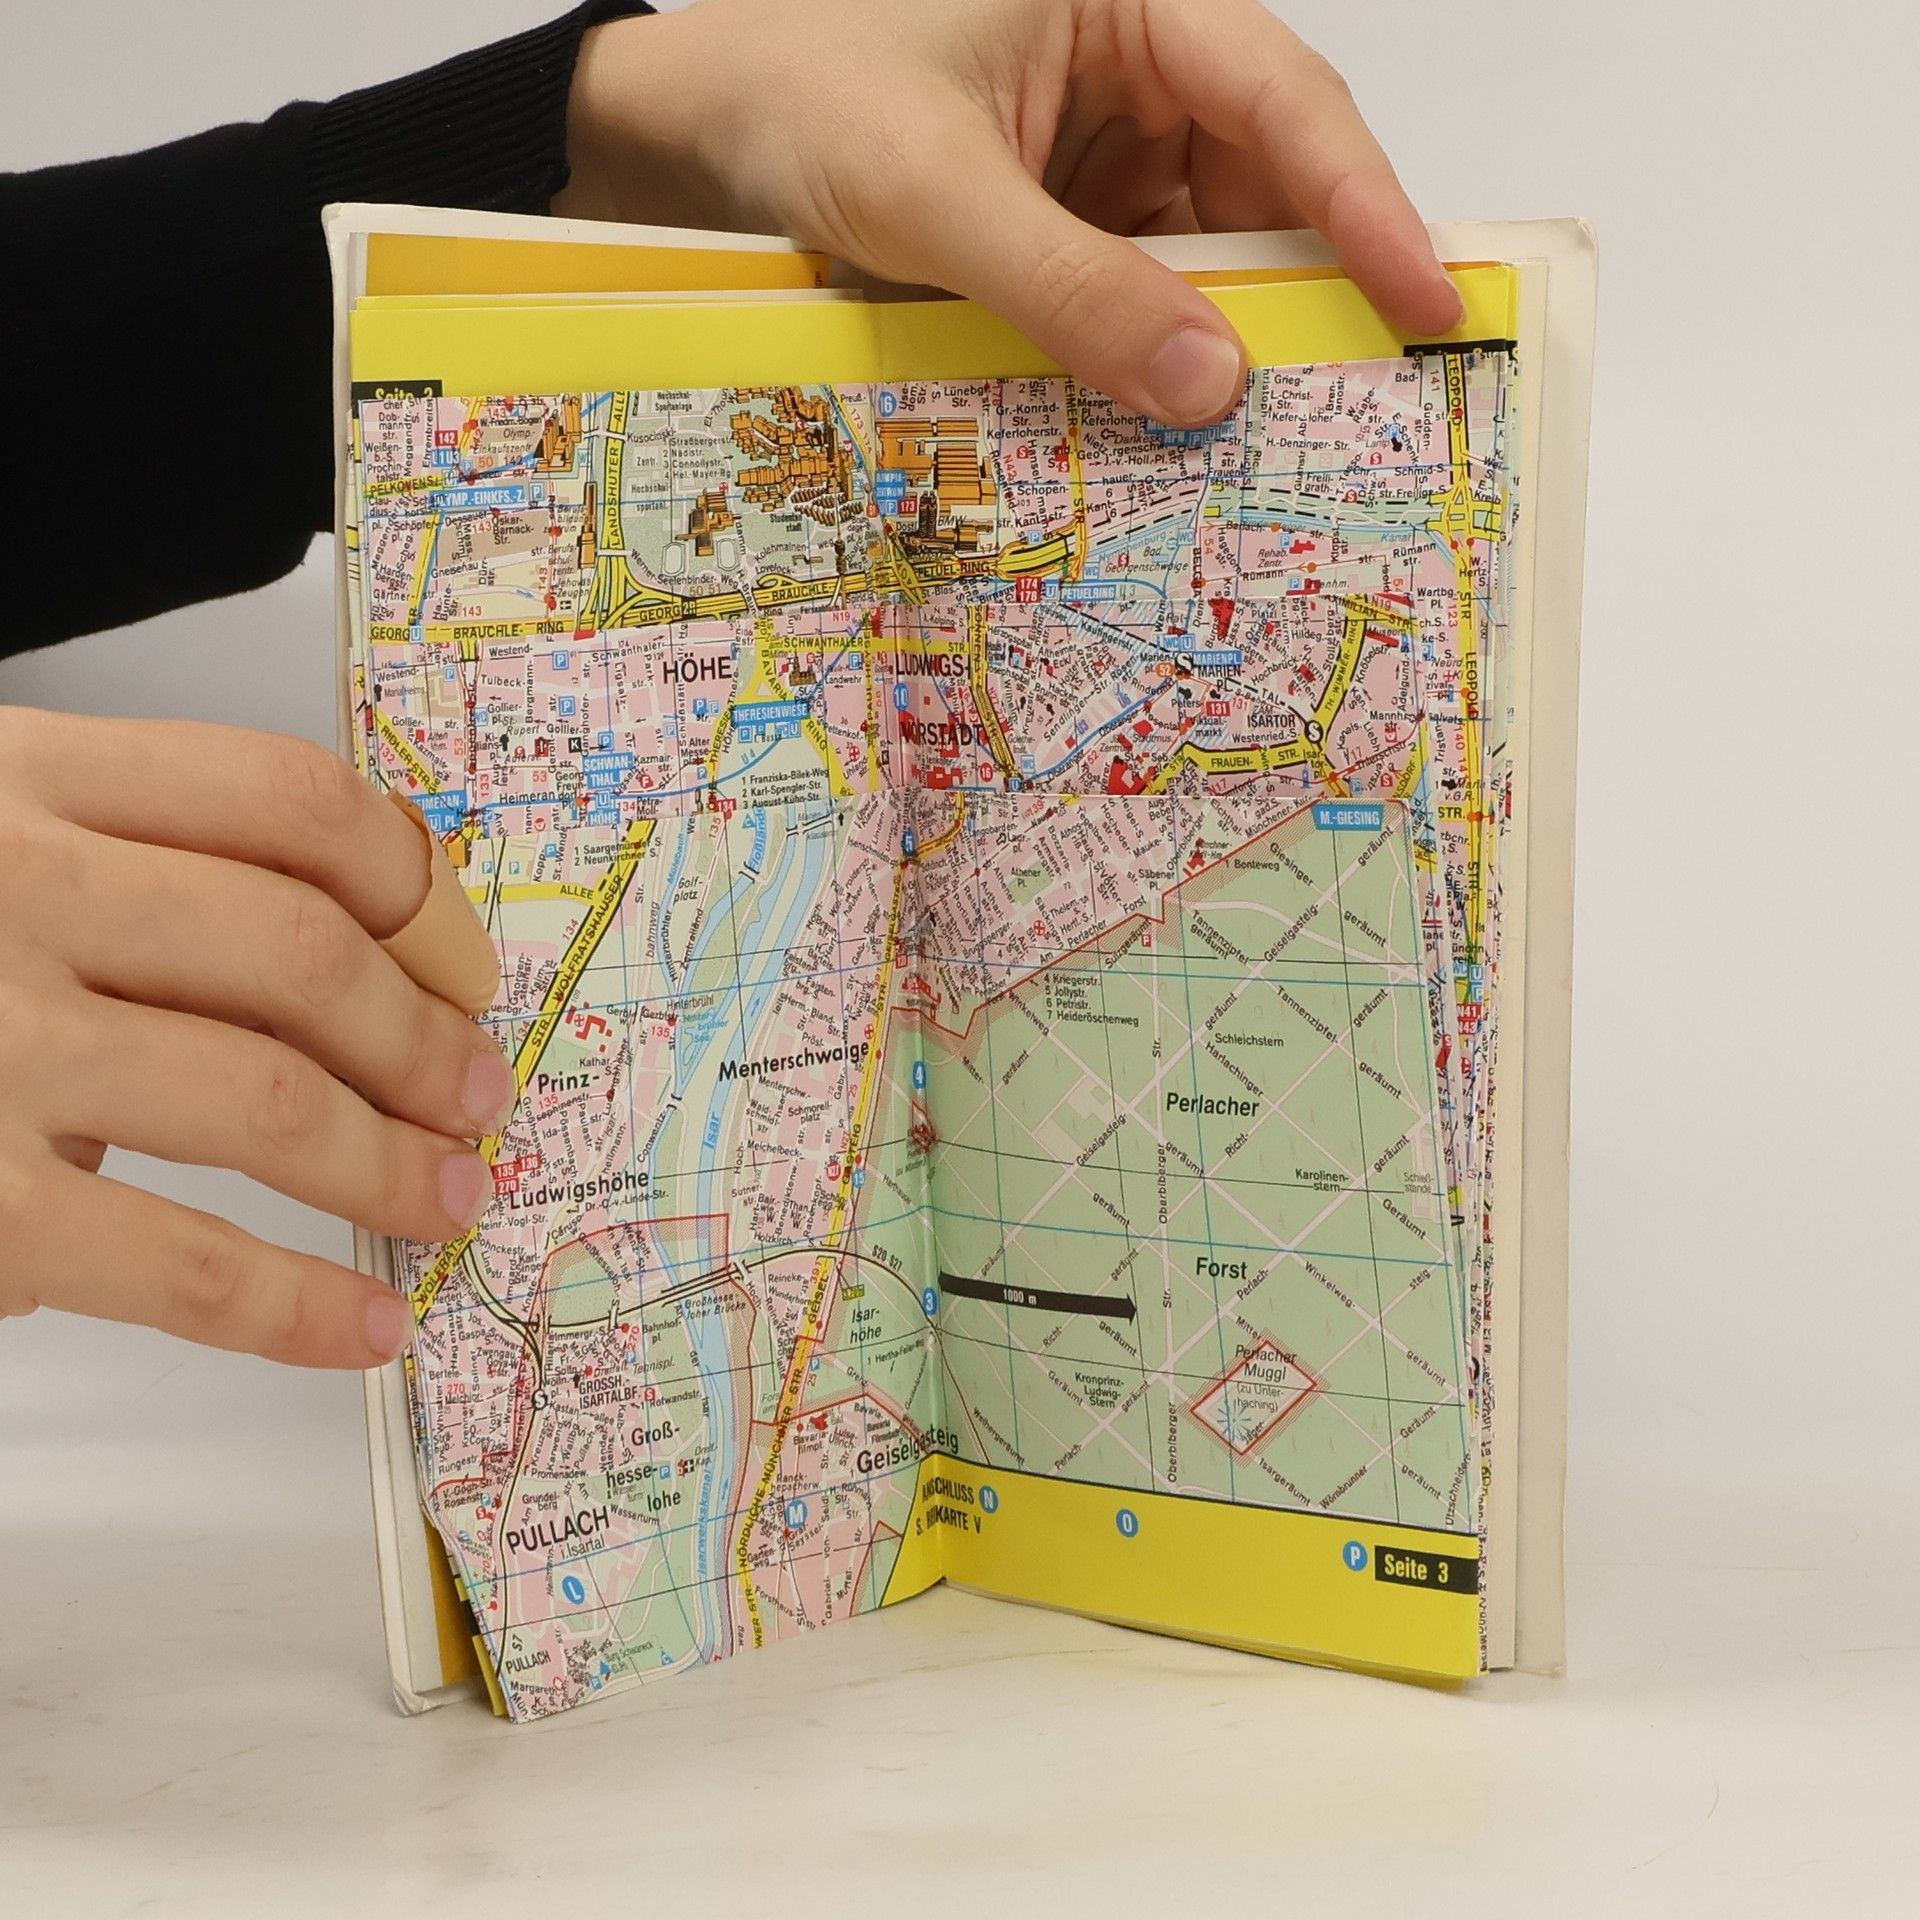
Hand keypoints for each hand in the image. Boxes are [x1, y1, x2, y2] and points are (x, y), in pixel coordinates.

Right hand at [0, 710, 512, 1366]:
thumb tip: (347, 974)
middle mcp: (7, 891)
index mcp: (26, 779)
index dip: (419, 892)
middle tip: (481, 1098)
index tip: (465, 966)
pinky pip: (174, 1263)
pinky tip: (360, 1326)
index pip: (291, 804)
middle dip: (426, 1041)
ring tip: (453, 1200)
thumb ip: (127, 870)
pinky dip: (293, 1304)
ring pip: (265, 1101)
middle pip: (304, 953)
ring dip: (392, 1164)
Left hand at [557, 0, 1461, 425]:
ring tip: (1253, 443)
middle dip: (1298, 296)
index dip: (1367, 206)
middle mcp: (1134, 72)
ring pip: (1203, 256)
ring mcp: (1101, 155)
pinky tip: (1160, 424)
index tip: (1428, 304)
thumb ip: (1070, 285)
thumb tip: (1208, 386)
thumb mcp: (933, 191)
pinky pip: (1135, 296)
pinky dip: (1148, 358)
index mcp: (1129, 3)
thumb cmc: (798, 98)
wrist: (697, 134)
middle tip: (1351, 409)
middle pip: (1264, 186)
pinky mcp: (1065, 225)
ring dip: (1218, 343)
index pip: (1283, 101)